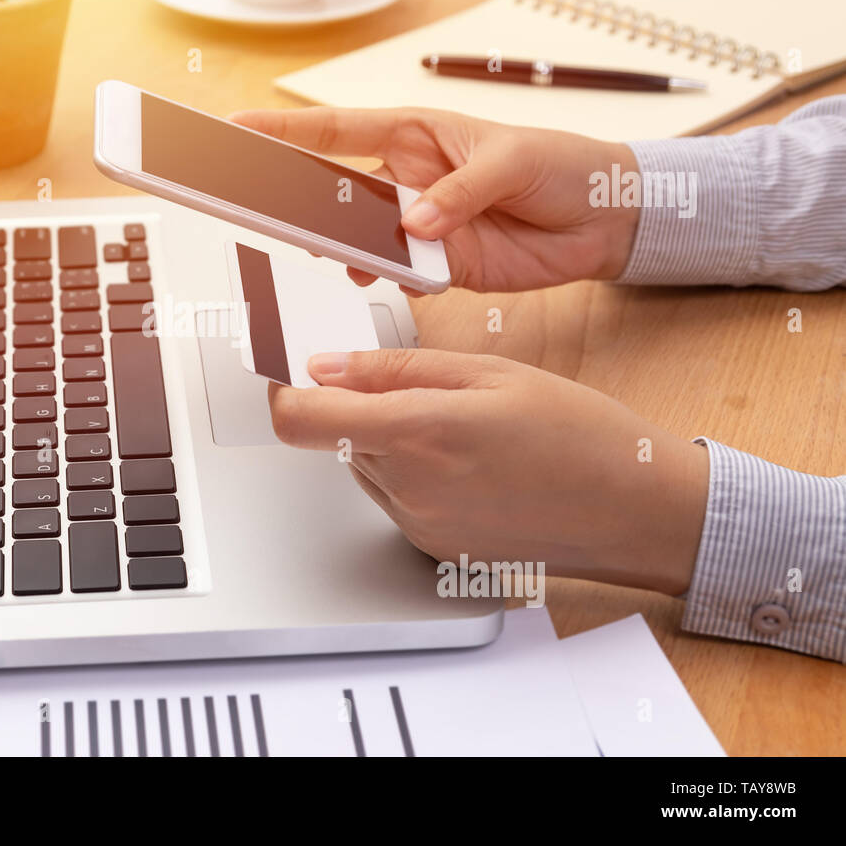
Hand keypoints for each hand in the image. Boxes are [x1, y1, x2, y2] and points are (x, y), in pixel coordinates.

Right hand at [230, 106, 641, 293]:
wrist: (607, 220)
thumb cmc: (562, 164)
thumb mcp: (513, 160)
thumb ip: (460, 191)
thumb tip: (415, 221)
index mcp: (415, 134)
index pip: (337, 131)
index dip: (285, 131)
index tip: (238, 131)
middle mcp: (407, 179)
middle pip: (335, 189)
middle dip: (297, 199)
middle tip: (261, 206)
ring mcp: (419, 225)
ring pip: (360, 238)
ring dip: (342, 248)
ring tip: (330, 252)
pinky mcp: (439, 265)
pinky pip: (397, 273)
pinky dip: (385, 277)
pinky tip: (384, 275)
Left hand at [267, 348, 709, 593]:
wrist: (632, 512)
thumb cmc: (578, 434)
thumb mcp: (489, 372)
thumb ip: (395, 369)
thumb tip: (326, 367)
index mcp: (417, 431)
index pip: (299, 420)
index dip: (283, 393)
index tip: (289, 373)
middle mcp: (407, 486)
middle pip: (335, 438)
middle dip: (358, 408)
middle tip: (424, 392)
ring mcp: (418, 524)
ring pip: (364, 467)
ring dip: (388, 442)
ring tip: (462, 431)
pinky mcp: (432, 548)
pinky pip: (394, 499)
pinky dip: (413, 475)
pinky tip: (471, 466)